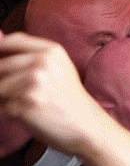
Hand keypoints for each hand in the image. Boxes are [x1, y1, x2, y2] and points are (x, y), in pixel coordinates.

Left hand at [0, 33, 105, 157]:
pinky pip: (3, 105)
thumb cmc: (70, 99)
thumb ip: (35, 56)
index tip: (0, 58)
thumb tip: (0, 41)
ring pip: (0, 87)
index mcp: (53, 51)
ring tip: (25, 104)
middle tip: (18, 92)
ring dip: (6, 98)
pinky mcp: (26, 103)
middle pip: (2, 65)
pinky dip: (10, 112)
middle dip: (3, 80)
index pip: (14, 40)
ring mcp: (35, 82)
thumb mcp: (60, 68)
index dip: (0, 48)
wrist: (85, 125)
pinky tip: (28, 113)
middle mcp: (43, 62)